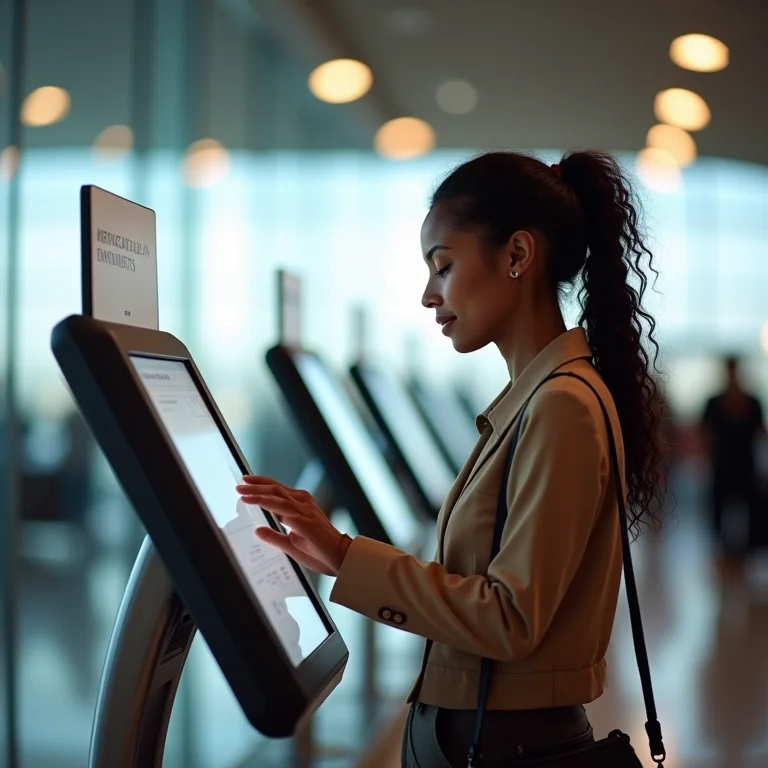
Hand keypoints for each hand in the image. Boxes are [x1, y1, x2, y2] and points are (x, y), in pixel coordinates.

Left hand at [236, 475, 352, 576]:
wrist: (340, 558)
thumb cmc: (320, 552)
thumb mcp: (291, 544)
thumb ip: (274, 536)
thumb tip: (257, 530)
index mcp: (302, 505)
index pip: (278, 490)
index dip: (262, 484)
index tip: (246, 481)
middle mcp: (303, 503)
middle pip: (275, 488)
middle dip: (256, 485)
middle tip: (239, 483)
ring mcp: (304, 511)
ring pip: (276, 495)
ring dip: (257, 492)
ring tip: (241, 491)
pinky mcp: (304, 521)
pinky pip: (281, 507)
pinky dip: (265, 502)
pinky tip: (253, 501)